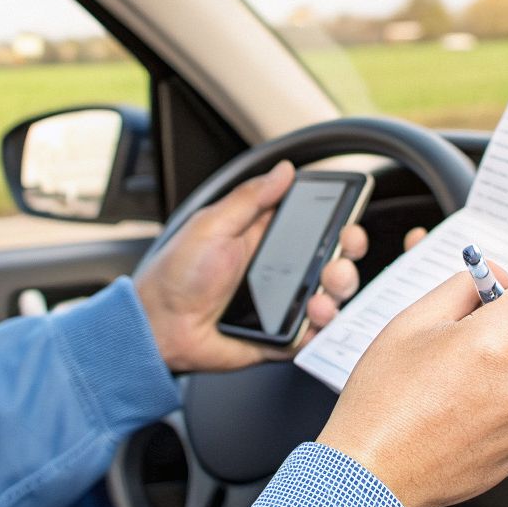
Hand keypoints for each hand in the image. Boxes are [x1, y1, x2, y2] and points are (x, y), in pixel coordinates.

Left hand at [136, 161, 369, 372]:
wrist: (158, 327)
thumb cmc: (176, 275)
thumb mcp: (211, 225)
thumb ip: (250, 198)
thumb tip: (284, 170)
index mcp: (265, 238)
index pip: (316, 225)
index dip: (339, 222)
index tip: (348, 221)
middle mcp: (281, 270)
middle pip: (333, 259)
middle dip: (348, 255)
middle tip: (342, 253)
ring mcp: (284, 304)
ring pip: (330, 296)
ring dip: (337, 290)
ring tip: (322, 292)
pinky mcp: (281, 336)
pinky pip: (314, 335)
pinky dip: (323, 328)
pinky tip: (313, 317)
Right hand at [315, 259, 507, 506]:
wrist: (371, 473)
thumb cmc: (381, 402)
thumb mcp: (411, 322)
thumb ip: (460, 288)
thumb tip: (492, 277)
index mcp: (495, 345)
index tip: (496, 294)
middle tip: (463, 337)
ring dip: (507, 364)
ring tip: (455, 379)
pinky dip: (502, 400)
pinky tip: (459, 407)